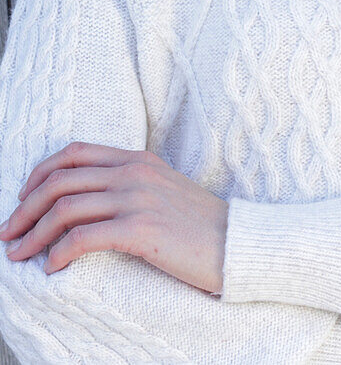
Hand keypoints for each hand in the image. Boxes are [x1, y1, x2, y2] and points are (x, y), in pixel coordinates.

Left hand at [0, 141, 229, 295]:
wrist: (237, 243)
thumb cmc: (200, 226)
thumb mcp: (163, 190)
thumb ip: (130, 185)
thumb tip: (86, 203)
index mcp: (138, 159)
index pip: (75, 153)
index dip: (39, 173)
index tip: (23, 199)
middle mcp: (134, 172)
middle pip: (61, 179)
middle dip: (25, 207)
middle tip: (8, 232)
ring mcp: (137, 198)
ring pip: (66, 207)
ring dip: (33, 232)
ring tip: (19, 253)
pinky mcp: (140, 228)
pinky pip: (83, 238)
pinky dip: (58, 253)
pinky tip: (52, 267)